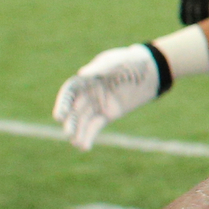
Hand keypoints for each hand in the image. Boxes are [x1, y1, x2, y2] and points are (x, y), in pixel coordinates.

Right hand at [53, 43, 168, 148]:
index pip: (69, 92)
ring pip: (83, 121)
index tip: (59, 116)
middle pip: (74, 110)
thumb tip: (82, 74)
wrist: (149, 72)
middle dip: (71, 122)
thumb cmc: (130, 61)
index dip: (62, 103)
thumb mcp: (116, 61)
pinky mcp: (107, 115)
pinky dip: (89, 136)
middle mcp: (87, 93)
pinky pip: (95, 127)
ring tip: (78, 144)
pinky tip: (84, 146)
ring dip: (78, 133)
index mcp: (85, 79)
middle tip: (69, 133)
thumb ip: (100, 68)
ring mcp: (96, 105)